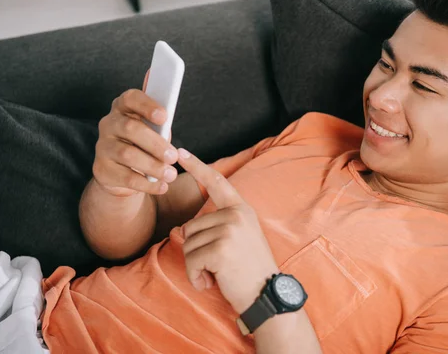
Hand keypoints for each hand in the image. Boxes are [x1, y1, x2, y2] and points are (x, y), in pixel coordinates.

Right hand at [93, 70, 178, 196]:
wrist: (123, 173)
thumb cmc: (144, 143)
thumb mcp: (154, 127)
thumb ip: (160, 112)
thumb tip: (163, 82)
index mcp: (123, 108)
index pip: (131, 98)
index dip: (147, 105)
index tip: (165, 117)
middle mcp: (109, 124)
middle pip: (130, 128)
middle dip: (155, 143)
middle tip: (174, 156)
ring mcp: (102, 146)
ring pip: (127, 154)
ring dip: (153, 166)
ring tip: (171, 175)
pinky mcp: (102, 169)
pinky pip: (125, 177)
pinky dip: (147, 184)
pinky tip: (162, 186)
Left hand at [178, 148, 279, 313]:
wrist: (267, 295)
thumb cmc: (250, 270)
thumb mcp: (240, 238)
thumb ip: (218, 225)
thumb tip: (185, 227)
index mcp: (241, 209)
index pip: (217, 182)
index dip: (197, 166)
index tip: (180, 153)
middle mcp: (236, 215)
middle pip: (191, 226)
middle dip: (197, 250)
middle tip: (219, 264)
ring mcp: (229, 230)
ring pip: (188, 245)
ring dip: (196, 265)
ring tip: (218, 273)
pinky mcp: (220, 249)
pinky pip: (191, 261)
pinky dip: (196, 277)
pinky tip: (213, 282)